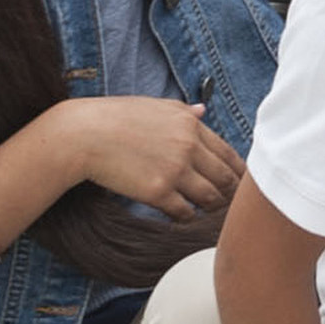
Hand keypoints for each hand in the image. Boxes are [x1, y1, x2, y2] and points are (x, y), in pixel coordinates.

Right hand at [70, 97, 246, 222]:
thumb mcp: (154, 106)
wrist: (83, 135)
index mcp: (190, 124)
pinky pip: (185, 212)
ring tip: (208, 213)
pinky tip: (182, 217)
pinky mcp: (157, 192)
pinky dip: (187, 217)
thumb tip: (203, 109)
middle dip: (230, 194)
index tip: (241, 185)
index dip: (239, 172)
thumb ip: (183, 111)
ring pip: (209, 198)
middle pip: (225, 178)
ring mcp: (174, 170)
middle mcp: (188, 146)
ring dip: (211, 208)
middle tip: (230, 206)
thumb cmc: (115, 118)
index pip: (228, 153)